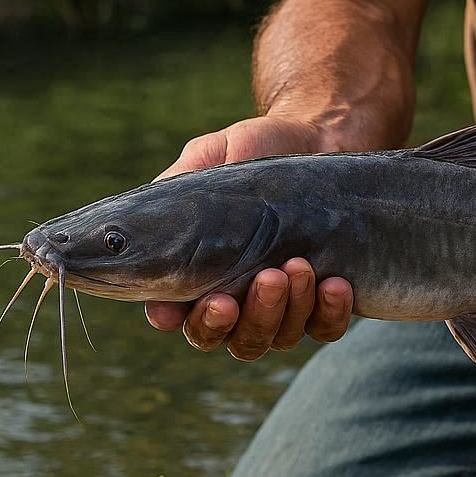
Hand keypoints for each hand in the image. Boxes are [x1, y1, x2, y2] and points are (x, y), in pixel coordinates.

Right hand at [146, 116, 353, 358]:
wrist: (315, 137)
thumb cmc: (252, 152)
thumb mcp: (207, 159)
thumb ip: (177, 187)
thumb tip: (141, 212)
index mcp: (194, 274)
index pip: (178, 317)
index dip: (183, 320)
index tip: (201, 303)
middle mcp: (235, 302)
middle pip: (229, 339)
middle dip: (245, 317)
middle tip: (265, 276)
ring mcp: (280, 308)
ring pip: (274, 339)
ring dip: (284, 310)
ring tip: (297, 266)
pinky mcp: (322, 303)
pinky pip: (324, 329)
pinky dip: (328, 313)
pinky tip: (333, 284)